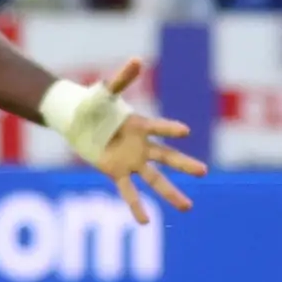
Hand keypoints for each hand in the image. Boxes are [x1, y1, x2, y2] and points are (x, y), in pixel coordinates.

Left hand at [70, 60, 205, 223]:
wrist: (78, 119)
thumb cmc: (94, 104)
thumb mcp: (105, 92)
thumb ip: (121, 79)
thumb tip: (137, 60)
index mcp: (140, 125)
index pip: (158, 127)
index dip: (169, 129)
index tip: (184, 131)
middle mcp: (141, 145)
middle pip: (167, 157)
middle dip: (184, 165)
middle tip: (204, 172)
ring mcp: (132, 160)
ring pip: (155, 179)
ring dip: (170, 193)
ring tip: (188, 207)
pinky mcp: (117, 171)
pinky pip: (129, 192)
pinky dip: (135, 206)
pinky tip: (145, 222)